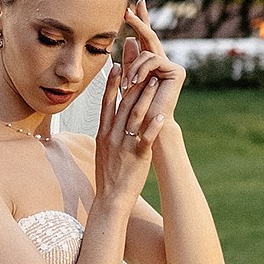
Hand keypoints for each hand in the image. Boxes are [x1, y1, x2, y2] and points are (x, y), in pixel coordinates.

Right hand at [94, 3, 183, 203]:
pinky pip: (146, 138)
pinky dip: (153, 126)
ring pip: (135, 117)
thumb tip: (108, 116)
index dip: (112, 82)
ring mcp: (124, 146)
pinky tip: (161, 114)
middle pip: (123, 105)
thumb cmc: (108, 174)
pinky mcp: (137, 157)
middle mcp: (111, 136)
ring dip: (145, 98)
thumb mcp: (102, 149)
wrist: (110, 198)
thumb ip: (106, 131)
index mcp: (103, 133)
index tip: (117, 65)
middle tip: (142, 66)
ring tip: (154, 81)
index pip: (106, 102)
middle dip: (133, 83)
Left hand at [121, 1, 185, 146]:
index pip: (145, 38)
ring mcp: (171, 66)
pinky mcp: (176, 71)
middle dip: (139, 21)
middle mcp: (163, 62)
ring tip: (127, 83)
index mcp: (151, 64)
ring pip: (147, 51)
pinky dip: (140, 70)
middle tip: (129, 9)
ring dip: (133, 66)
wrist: (146, 128)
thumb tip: (130, 39)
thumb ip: (130, 62)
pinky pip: (153, 60)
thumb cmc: (135, 109)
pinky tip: (134, 81)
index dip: (140, 21)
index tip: (133, 5)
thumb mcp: (129, 81)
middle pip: (150, 36)